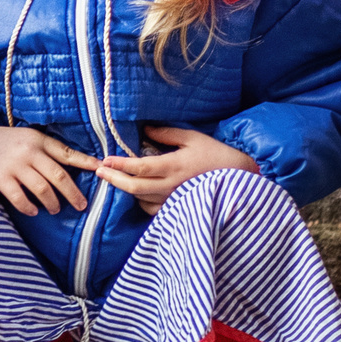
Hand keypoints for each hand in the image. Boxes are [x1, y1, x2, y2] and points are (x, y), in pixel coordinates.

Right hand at [0, 124, 93, 215]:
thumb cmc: (1, 143)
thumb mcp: (25, 138)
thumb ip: (44, 150)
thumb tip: (70, 169)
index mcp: (37, 139)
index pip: (66, 153)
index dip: (85, 162)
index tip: (101, 170)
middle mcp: (28, 151)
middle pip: (58, 175)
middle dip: (73, 193)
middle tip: (81, 205)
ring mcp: (14, 165)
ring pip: (42, 189)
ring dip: (52, 202)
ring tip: (55, 209)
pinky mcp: (0, 178)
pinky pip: (20, 198)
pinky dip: (28, 207)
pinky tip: (32, 211)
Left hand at [93, 125, 260, 213]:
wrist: (241, 179)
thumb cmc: (217, 155)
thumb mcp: (192, 138)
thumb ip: (167, 134)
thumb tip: (146, 130)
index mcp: (173, 167)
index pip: (138, 168)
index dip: (119, 165)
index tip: (105, 160)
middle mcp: (171, 186)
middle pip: (134, 188)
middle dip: (114, 180)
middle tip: (100, 171)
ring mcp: (175, 201)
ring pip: (141, 201)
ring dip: (126, 191)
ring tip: (115, 180)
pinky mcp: (179, 210)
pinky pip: (153, 211)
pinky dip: (142, 202)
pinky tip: (138, 194)